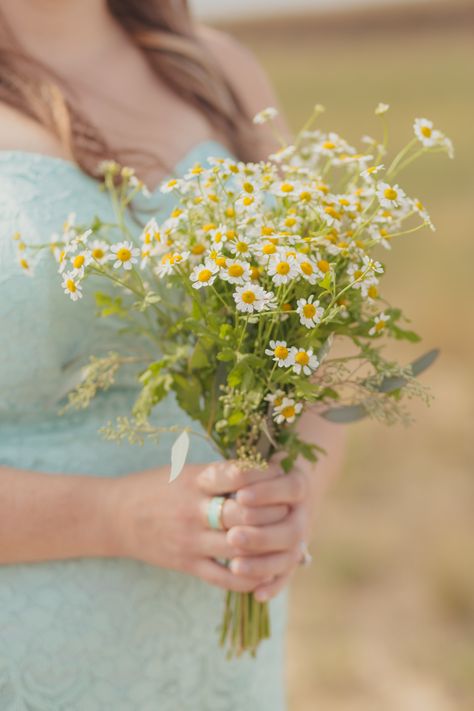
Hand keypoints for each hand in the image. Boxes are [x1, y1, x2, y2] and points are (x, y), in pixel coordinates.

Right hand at [107, 459, 289, 592]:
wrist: (114, 516)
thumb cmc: (154, 487)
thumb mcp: (183, 470)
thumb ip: (217, 473)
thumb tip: (260, 469)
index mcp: (194, 480)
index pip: (237, 474)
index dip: (264, 476)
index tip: (280, 475)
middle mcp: (193, 510)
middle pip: (243, 513)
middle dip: (271, 512)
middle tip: (289, 509)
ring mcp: (190, 540)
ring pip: (239, 546)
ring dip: (266, 544)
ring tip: (283, 539)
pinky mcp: (186, 564)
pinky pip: (223, 577)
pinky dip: (248, 578)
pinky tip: (264, 572)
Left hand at [223, 459, 311, 601]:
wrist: (289, 489)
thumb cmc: (262, 471)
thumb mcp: (259, 463)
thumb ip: (247, 470)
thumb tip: (226, 475)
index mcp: (298, 484)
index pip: (289, 488)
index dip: (267, 493)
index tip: (240, 496)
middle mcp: (302, 513)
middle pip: (290, 530)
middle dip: (261, 536)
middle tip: (233, 537)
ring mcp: (300, 537)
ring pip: (288, 555)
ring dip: (262, 563)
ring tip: (234, 566)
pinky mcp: (292, 556)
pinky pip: (286, 575)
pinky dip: (273, 586)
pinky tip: (257, 594)